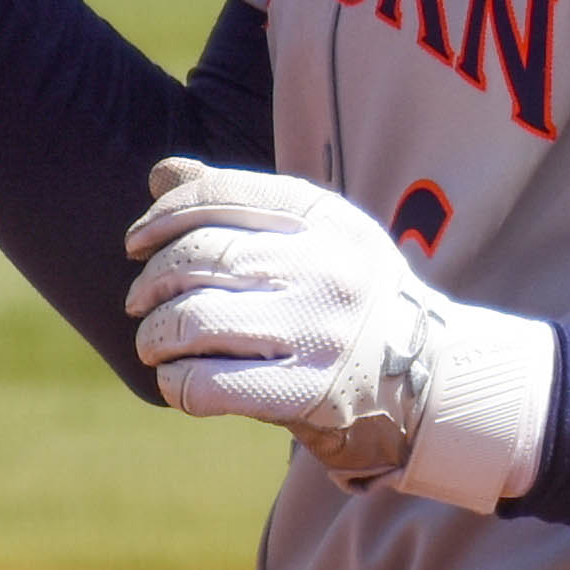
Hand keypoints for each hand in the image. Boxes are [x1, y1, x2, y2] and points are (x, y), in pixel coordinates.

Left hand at [122, 159, 553, 509]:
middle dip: (151, 281)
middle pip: (198, 258)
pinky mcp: (306, 394)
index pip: (217, 197)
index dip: (160, 218)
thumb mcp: (319, 234)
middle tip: (140, 302)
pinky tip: (176, 380)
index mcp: (322, 218)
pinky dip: (175, 382)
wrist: (434, 380)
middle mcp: (321, 267)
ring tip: (152, 343)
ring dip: (154, 335)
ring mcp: (315, 332)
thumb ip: (242, 202)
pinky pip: (207, 384)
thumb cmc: (357, 299)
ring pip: (194, 320)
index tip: (135, 242)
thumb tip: (162, 175)